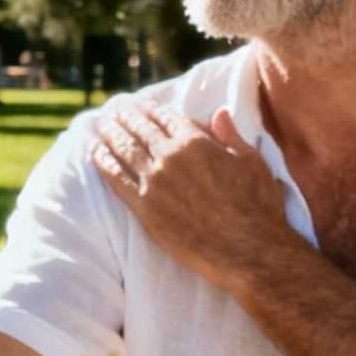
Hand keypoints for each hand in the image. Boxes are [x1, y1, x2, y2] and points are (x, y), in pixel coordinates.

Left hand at [91, 104, 295, 293]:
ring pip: (124, 150)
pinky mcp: (144, 207)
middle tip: (116, 109)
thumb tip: (219, 112)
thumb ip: (230, 136)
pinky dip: (105, 163)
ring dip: (111, 134)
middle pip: (140, 129)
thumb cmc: (258, 207)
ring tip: (102, 125)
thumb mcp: (251, 163)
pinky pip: (117, 180)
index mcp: (196, 143)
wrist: (248, 250)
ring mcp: (153, 182)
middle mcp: (170, 158)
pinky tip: (97, 154)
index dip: (151, 109)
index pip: (165, 118)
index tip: (141, 104)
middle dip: (126, 116)